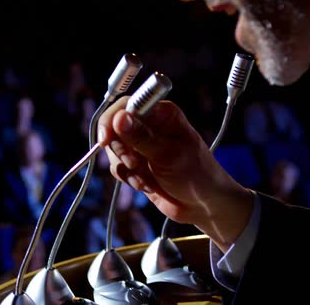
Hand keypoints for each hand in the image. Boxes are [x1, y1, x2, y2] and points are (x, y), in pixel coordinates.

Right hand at [98, 97, 252, 249]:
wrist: (203, 204)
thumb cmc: (196, 173)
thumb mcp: (168, 155)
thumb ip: (141, 137)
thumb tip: (118, 118)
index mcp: (161, 114)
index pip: (126, 105)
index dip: (111, 121)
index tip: (106, 140)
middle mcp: (149, 125)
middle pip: (114, 128)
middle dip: (121, 150)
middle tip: (136, 163)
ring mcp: (141, 145)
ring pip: (114, 150)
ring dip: (127, 168)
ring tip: (146, 179)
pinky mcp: (137, 164)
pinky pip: (118, 167)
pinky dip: (129, 178)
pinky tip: (147, 185)